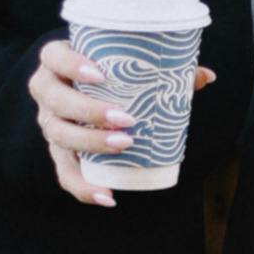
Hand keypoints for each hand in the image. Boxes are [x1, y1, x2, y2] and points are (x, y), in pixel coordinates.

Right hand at [28, 35, 216, 208]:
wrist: (87, 92)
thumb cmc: (110, 72)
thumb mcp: (128, 66)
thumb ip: (164, 69)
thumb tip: (207, 76)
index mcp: (57, 62)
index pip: (53, 57)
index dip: (71, 64)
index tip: (101, 74)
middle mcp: (46, 91)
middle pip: (55, 100)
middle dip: (88, 110)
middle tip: (126, 118)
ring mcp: (49, 122)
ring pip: (59, 134)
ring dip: (90, 142)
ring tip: (124, 144)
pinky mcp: (58, 151)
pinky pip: (65, 172)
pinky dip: (83, 187)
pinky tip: (107, 197)